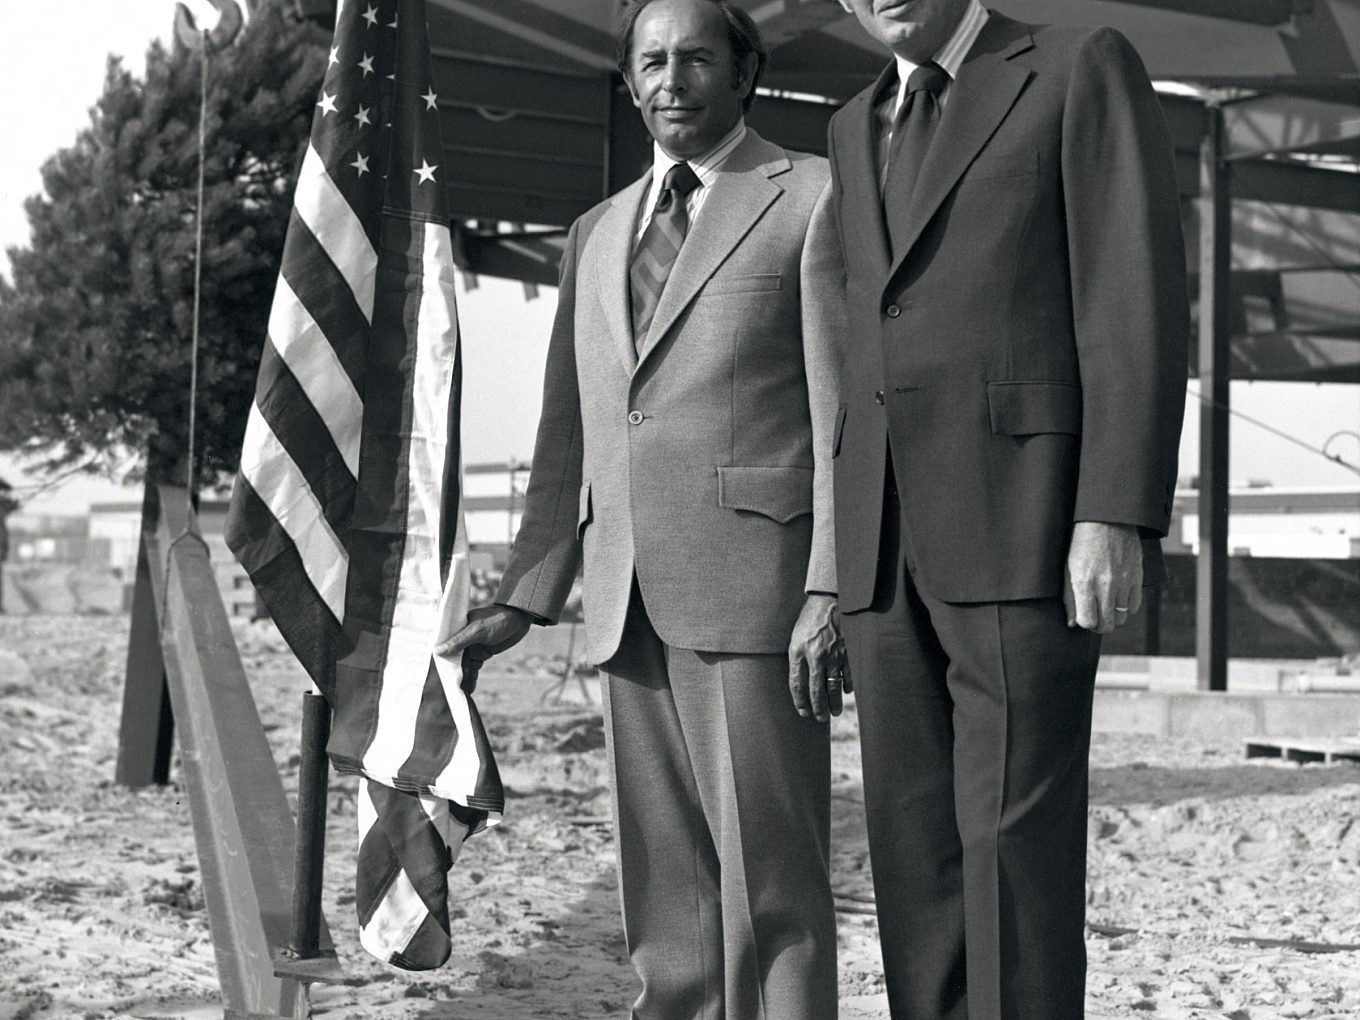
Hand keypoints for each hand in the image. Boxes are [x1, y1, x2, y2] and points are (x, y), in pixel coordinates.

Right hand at [434, 604, 532, 689]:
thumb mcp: (476, 631)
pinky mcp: (482, 652)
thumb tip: (437, 651)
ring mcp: (472, 646)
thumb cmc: (496, 620)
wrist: (519, 620)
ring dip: (465, 677)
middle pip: (455, 660)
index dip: (443, 662)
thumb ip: (458, 641)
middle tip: (457, 689)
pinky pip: (474, 666)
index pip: (445, 648)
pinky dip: (473, 676)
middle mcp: (462, 639)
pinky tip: (470, 688)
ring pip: (465, 665)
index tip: (441, 678)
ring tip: (465, 692)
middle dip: (456, 674)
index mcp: (457, 630)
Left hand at [788, 594, 850, 721]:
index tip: (803, 711)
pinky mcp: (847, 651)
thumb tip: (802, 682)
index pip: (797, 683)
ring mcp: (833, 654)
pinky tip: (846, 691)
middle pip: (816, 689)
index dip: (799, 700)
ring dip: (834, 702)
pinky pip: (847, 674)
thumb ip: (797, 659)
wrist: (828, 600)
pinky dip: (847, 685)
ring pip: (833, 685)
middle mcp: (815, 655)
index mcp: (798, 650)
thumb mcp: (795, 637)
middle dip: (818, 707)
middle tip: (819, 719)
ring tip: (833, 713)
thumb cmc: (809, 619)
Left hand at [1063, 522, 1142, 633]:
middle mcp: (1106, 586)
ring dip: (1112, 616)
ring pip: (1121, 618)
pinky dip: (1126, 606)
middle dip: (1099, 625)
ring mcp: (1124, 583)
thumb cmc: (1082, 543)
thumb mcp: (1068, 569)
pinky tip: (1117, 597)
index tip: (1083, 617)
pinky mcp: (1137, 578)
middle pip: (1107, 625)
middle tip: (1095, 616)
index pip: (1088, 621)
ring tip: (1105, 605)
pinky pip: (1134, 606)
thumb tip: (1072, 623)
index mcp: (1085, 583)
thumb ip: (1070, 598)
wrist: (1107, 520)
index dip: (1085, 623)